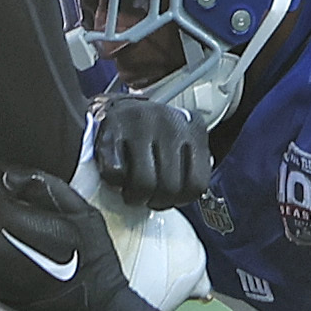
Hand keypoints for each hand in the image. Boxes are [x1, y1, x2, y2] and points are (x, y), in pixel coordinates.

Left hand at [0, 164, 129, 310]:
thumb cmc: (93, 260)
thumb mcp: (82, 214)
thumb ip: (46, 188)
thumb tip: (10, 172)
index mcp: (13, 228)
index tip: (5, 173)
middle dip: (1, 203)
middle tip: (29, 207)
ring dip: (1, 227)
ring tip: (30, 233)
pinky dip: (1, 249)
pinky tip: (25, 254)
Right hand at [88, 90, 209, 211]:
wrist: (119, 109)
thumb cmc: (152, 135)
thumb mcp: (180, 146)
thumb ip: (190, 167)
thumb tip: (190, 193)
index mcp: (193, 128)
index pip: (196, 184)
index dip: (180, 198)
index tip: (170, 196)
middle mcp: (171, 122)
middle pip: (169, 187)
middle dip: (155, 200)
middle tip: (147, 196)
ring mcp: (141, 124)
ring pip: (143, 184)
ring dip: (135, 195)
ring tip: (131, 190)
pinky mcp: (113, 129)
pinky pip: (115, 173)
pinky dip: (114, 181)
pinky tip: (117, 175)